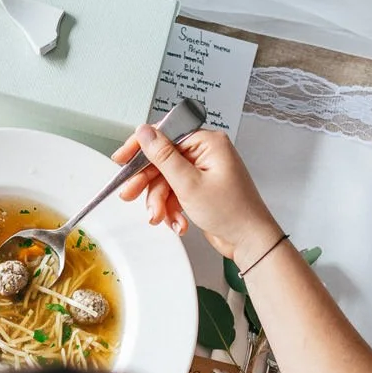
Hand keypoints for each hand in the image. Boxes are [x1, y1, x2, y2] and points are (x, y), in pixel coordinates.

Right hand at [112, 124, 281, 261]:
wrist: (250, 241)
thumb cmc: (231, 212)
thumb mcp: (189, 183)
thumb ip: (163, 156)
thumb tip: (144, 131)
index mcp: (207, 142)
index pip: (165, 135)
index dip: (140, 148)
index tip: (122, 160)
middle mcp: (205, 153)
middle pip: (162, 161)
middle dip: (148, 183)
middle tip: (130, 195)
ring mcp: (203, 171)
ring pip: (166, 180)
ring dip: (160, 201)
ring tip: (160, 218)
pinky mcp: (200, 188)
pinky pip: (175, 192)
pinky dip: (171, 208)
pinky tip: (176, 222)